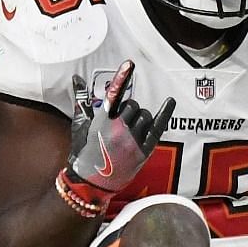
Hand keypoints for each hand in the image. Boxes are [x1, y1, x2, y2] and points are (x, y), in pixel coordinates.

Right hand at [65, 60, 175, 193]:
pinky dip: (165, 113)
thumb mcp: (80, 126)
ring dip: (139, 118)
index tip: (130, 63)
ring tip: (129, 130)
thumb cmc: (84, 152)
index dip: (122, 77)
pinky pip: (158, 127)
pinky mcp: (144, 150)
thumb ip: (81, 100)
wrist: (92, 183)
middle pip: (132, 105)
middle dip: (128, 110)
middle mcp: (119, 128)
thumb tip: (77, 77)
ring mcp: (133, 139)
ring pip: (144, 115)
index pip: (114, 93)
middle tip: (120, 123)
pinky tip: (170, 101)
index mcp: (102, 120)